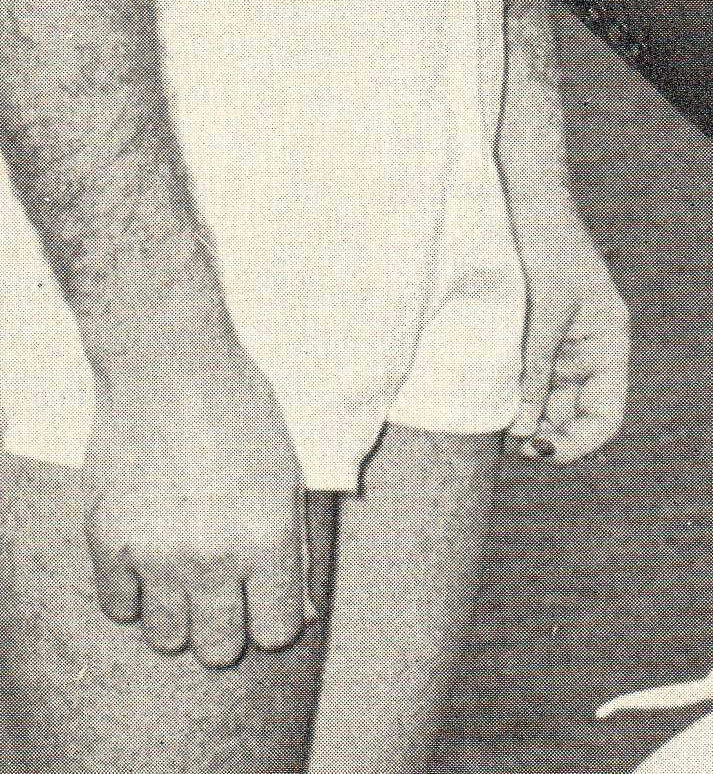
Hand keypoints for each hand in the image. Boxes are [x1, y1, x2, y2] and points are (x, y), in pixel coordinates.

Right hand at [84, 332, 313, 668]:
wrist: (171, 364)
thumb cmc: (241, 408)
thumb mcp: (288, 471)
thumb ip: (295, 543)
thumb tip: (303, 608)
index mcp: (267, 537)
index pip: (276, 632)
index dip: (273, 618)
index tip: (265, 598)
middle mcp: (213, 557)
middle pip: (219, 650)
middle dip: (226, 627)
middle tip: (222, 592)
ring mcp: (156, 554)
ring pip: (167, 639)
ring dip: (178, 615)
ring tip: (183, 574)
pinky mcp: (109, 541)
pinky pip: (119, 608)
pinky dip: (133, 592)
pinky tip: (147, 558)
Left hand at [507, 198, 629, 464]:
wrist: (526, 196)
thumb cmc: (547, 243)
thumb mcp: (546, 310)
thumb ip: (537, 370)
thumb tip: (524, 432)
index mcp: (609, 341)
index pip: (605, 416)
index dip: (575, 444)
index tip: (534, 450)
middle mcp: (589, 351)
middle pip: (574, 418)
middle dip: (542, 435)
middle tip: (502, 444)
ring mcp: (561, 346)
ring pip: (547, 405)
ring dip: (523, 418)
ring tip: (490, 424)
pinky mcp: (534, 337)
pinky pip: (527, 381)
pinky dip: (511, 395)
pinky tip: (488, 400)